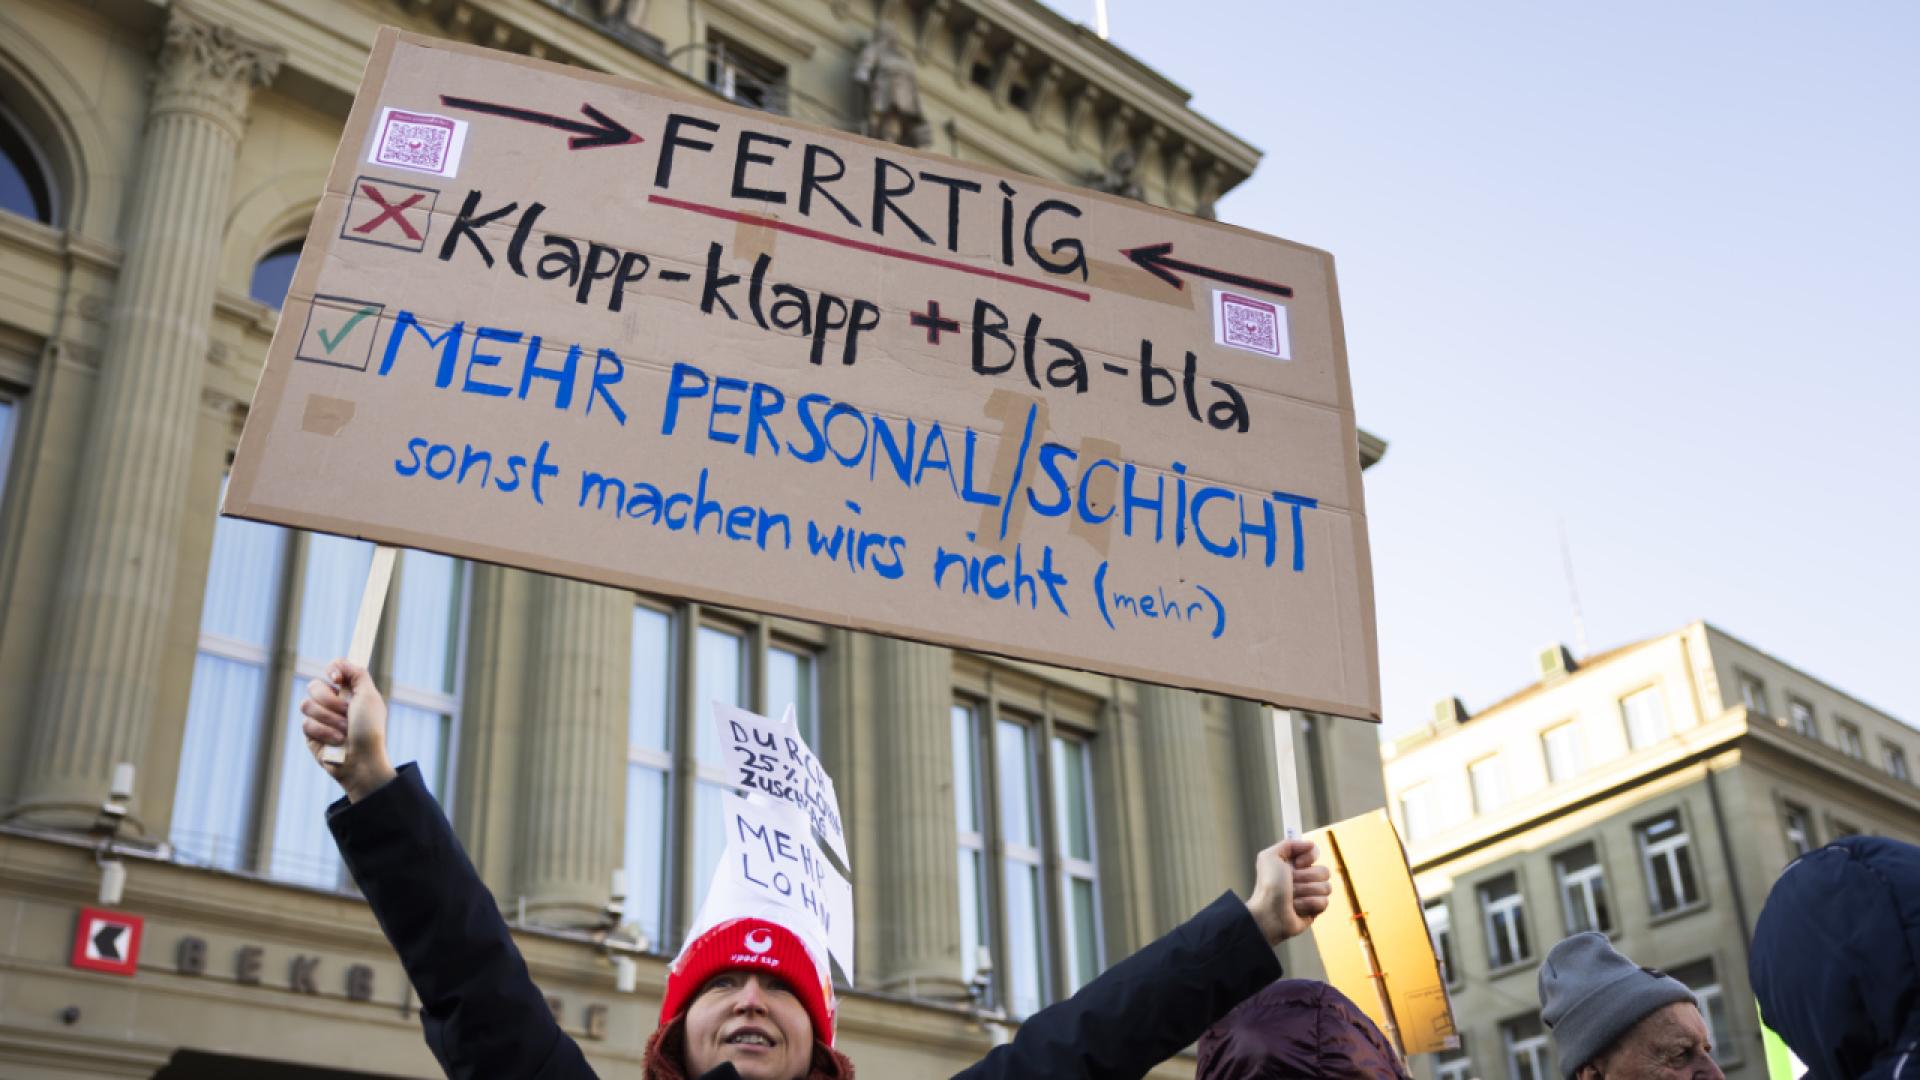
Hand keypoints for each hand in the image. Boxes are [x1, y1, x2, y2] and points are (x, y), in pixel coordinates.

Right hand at [300, 660, 395, 801]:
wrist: (361, 760)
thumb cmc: (369, 729)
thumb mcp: (369, 697)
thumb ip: (357, 674)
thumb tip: (339, 662)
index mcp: (349, 691)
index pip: (332, 669)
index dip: (332, 670)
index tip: (337, 679)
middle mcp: (333, 702)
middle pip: (314, 685)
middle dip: (330, 701)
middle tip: (346, 713)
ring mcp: (321, 717)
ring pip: (307, 704)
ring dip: (329, 719)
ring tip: (343, 731)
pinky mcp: (311, 734)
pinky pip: (306, 724)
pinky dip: (324, 732)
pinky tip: (336, 740)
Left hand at [1245, 838, 1332, 943]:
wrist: (1269, 913)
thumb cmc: (1268, 885)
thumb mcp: (1270, 857)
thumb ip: (1289, 844)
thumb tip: (1311, 845)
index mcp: (1294, 864)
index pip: (1315, 853)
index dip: (1309, 858)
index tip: (1297, 864)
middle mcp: (1304, 878)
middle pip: (1324, 871)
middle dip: (1306, 878)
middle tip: (1290, 884)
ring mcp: (1311, 894)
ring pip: (1326, 887)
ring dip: (1306, 892)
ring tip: (1291, 898)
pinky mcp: (1315, 910)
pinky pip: (1324, 902)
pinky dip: (1309, 904)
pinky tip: (1297, 908)